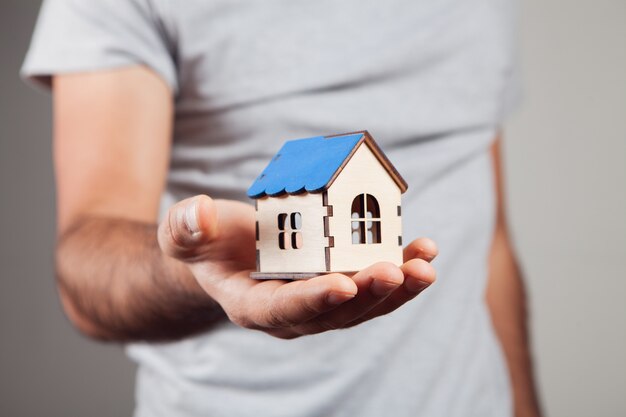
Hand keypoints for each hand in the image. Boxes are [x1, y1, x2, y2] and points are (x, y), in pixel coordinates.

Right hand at [158, 195, 436, 338]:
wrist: (229, 253)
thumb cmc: (207, 243)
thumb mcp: (184, 233)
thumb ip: (186, 227)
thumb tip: (202, 212)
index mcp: (251, 306)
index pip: (282, 310)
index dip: (312, 300)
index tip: (342, 285)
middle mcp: (292, 313)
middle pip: (335, 313)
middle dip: (367, 294)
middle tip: (394, 270)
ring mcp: (321, 301)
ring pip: (364, 305)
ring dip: (397, 288)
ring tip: (424, 265)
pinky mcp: (343, 284)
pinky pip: (375, 285)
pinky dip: (402, 272)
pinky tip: (425, 251)